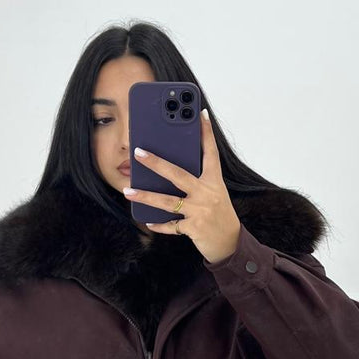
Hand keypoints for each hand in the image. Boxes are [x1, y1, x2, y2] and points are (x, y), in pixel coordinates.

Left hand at [122, 109, 241, 263]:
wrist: (230, 244)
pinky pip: (170, 225)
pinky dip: (158, 224)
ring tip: (128, 191)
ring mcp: (200, 211)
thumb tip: (167, 173)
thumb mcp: (213, 194)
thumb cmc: (218, 214)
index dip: (206, 133)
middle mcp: (207, 193)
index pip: (210, 153)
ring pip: (167, 201)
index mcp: (214, 181)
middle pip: (178, 174)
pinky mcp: (194, 228)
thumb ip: (196, 182)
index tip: (201, 114)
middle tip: (138, 152)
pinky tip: (147, 221)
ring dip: (145, 196)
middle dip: (156, 162)